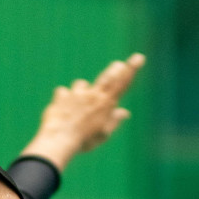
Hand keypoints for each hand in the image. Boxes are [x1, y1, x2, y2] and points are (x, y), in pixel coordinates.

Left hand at [20, 53, 145, 170]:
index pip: (122, 84)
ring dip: (80, 92)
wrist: (60, 140)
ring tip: (75, 109)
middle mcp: (93, 95)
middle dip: (114, 70)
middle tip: (118, 64)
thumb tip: (125, 113)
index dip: (131, 70)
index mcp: (105, 104)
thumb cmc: (83, 141)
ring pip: (81, 85)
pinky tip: (60, 110)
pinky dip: (63, 99)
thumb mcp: (102, 135)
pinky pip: (63, 93)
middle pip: (106, 77)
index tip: (138, 57)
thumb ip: (113, 121)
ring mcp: (77, 94)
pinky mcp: (62, 95)